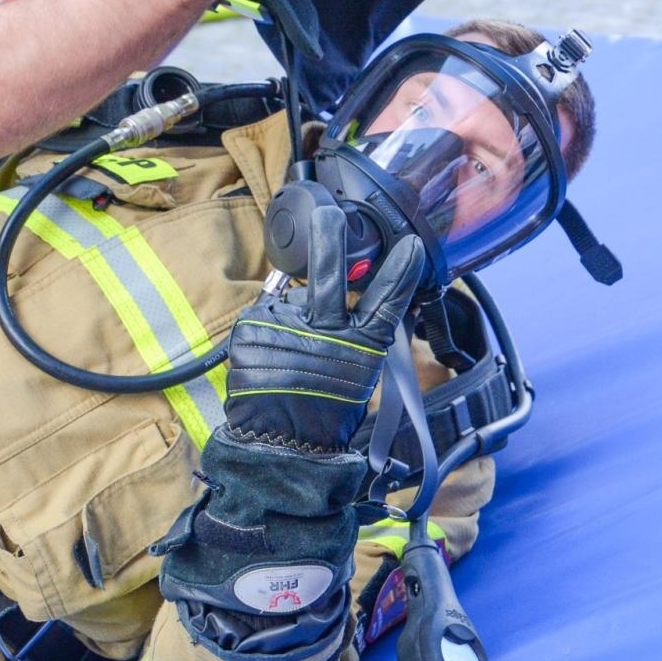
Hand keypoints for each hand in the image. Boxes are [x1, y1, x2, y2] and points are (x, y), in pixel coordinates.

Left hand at [226, 205, 423, 450]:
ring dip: (293, 314)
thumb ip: (355, 333)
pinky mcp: (251, 330)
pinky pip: (265, 314)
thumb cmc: (323, 412)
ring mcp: (284, 329)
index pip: (386, 302)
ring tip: (291, 352)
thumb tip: (348, 294)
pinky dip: (268, 328)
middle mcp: (324, 334)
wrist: (279, 445)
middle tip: (328, 215)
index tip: (410, 245)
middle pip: (327, 278)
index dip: (399, 273)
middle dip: (329, 241)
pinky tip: (271, 355)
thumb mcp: (355, 371)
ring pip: (293, 299)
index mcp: (360, 348)